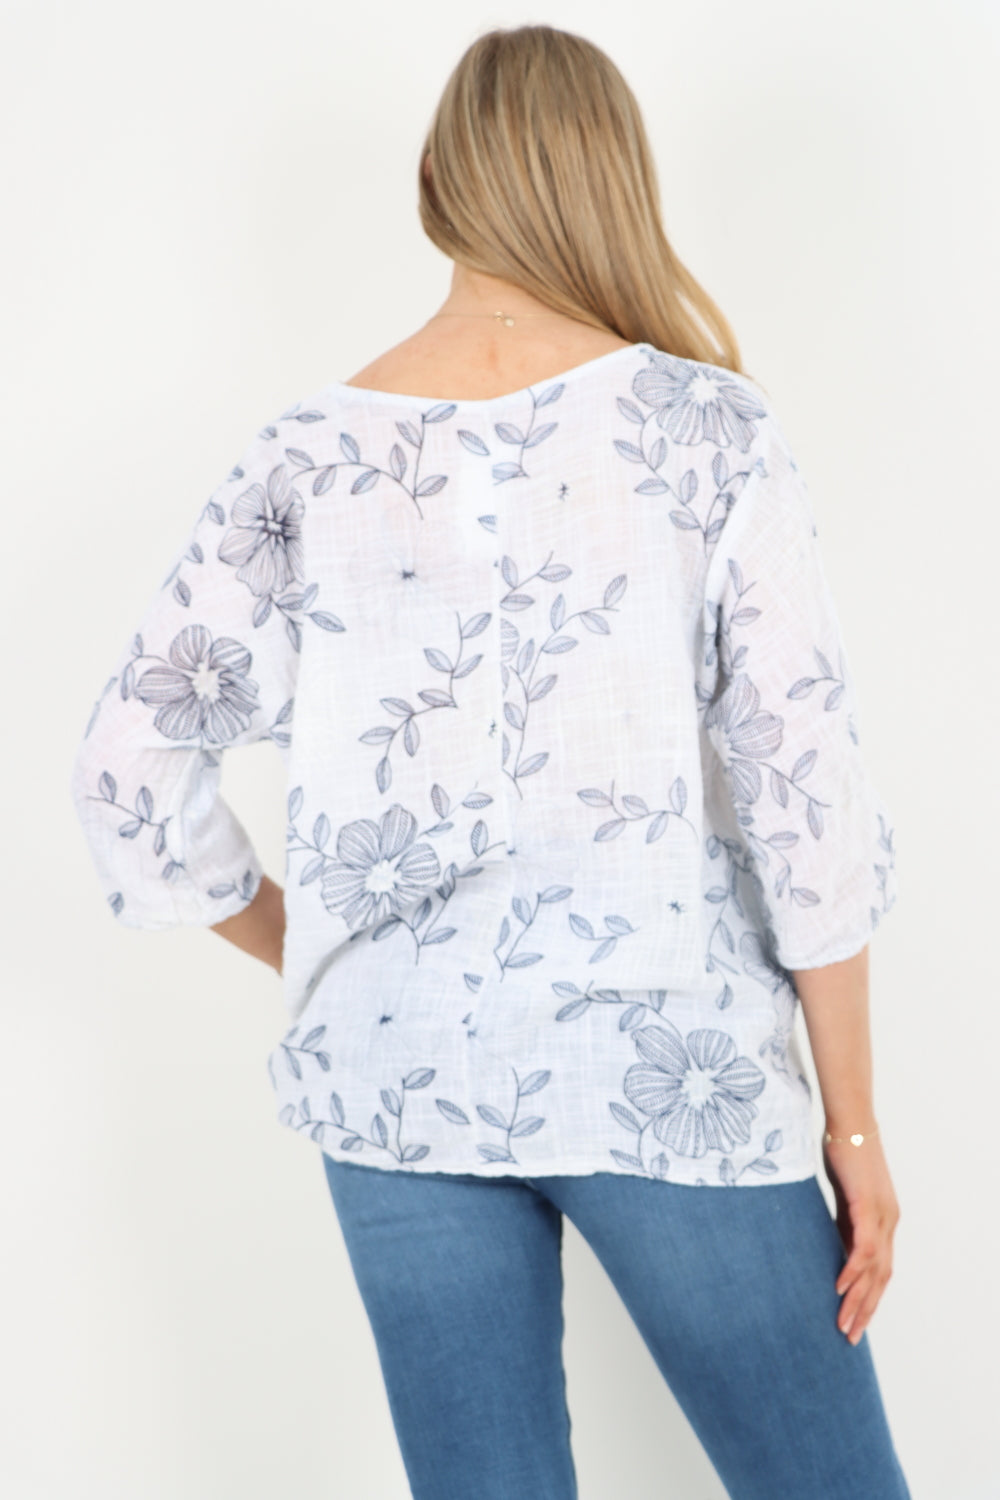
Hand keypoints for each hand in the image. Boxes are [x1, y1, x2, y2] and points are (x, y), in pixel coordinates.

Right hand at [822, 1132, 899, 1345]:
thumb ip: (841, 1222)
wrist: (850, 1121)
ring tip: (843, 1323)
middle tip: (848, 1338)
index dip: (868, 1299)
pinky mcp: (867, 1205)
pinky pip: (862, 1247)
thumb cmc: (844, 1152)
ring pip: (874, 1270)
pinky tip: (840, 1288)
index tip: (853, 1322)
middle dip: (865, 1311)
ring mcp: (881, 1215)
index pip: (880, 1272)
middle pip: (881, 1279)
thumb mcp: (842, 1195)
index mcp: (883, 1222)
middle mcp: (888, 1223)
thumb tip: (830, 1245)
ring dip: (858, 1299)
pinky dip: (852, 1270)